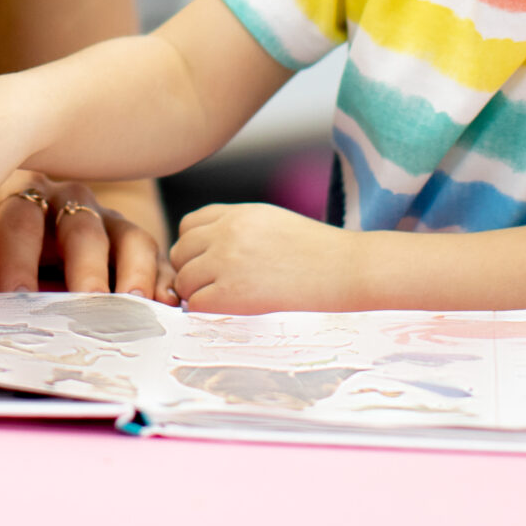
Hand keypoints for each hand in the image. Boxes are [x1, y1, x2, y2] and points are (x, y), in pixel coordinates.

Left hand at [0, 174, 173, 301]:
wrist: (25, 230)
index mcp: (17, 203)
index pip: (19, 220)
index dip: (18, 258)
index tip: (15, 295)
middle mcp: (64, 206)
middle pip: (78, 228)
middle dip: (83, 267)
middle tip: (87, 302)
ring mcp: (103, 221)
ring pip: (123, 236)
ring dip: (129, 271)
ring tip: (134, 305)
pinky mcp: (132, 240)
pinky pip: (151, 251)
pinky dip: (160, 276)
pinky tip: (168, 302)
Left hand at [171, 204, 349, 313]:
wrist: (344, 269)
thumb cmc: (317, 250)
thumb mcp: (271, 221)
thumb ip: (237, 229)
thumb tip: (208, 250)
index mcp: (236, 213)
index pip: (188, 226)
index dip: (194, 246)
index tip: (208, 262)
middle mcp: (226, 233)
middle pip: (180, 252)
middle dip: (191, 270)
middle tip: (212, 286)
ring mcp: (226, 261)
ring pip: (183, 280)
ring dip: (196, 293)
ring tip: (222, 300)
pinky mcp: (231, 292)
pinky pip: (196, 304)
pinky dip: (205, 311)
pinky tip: (228, 311)